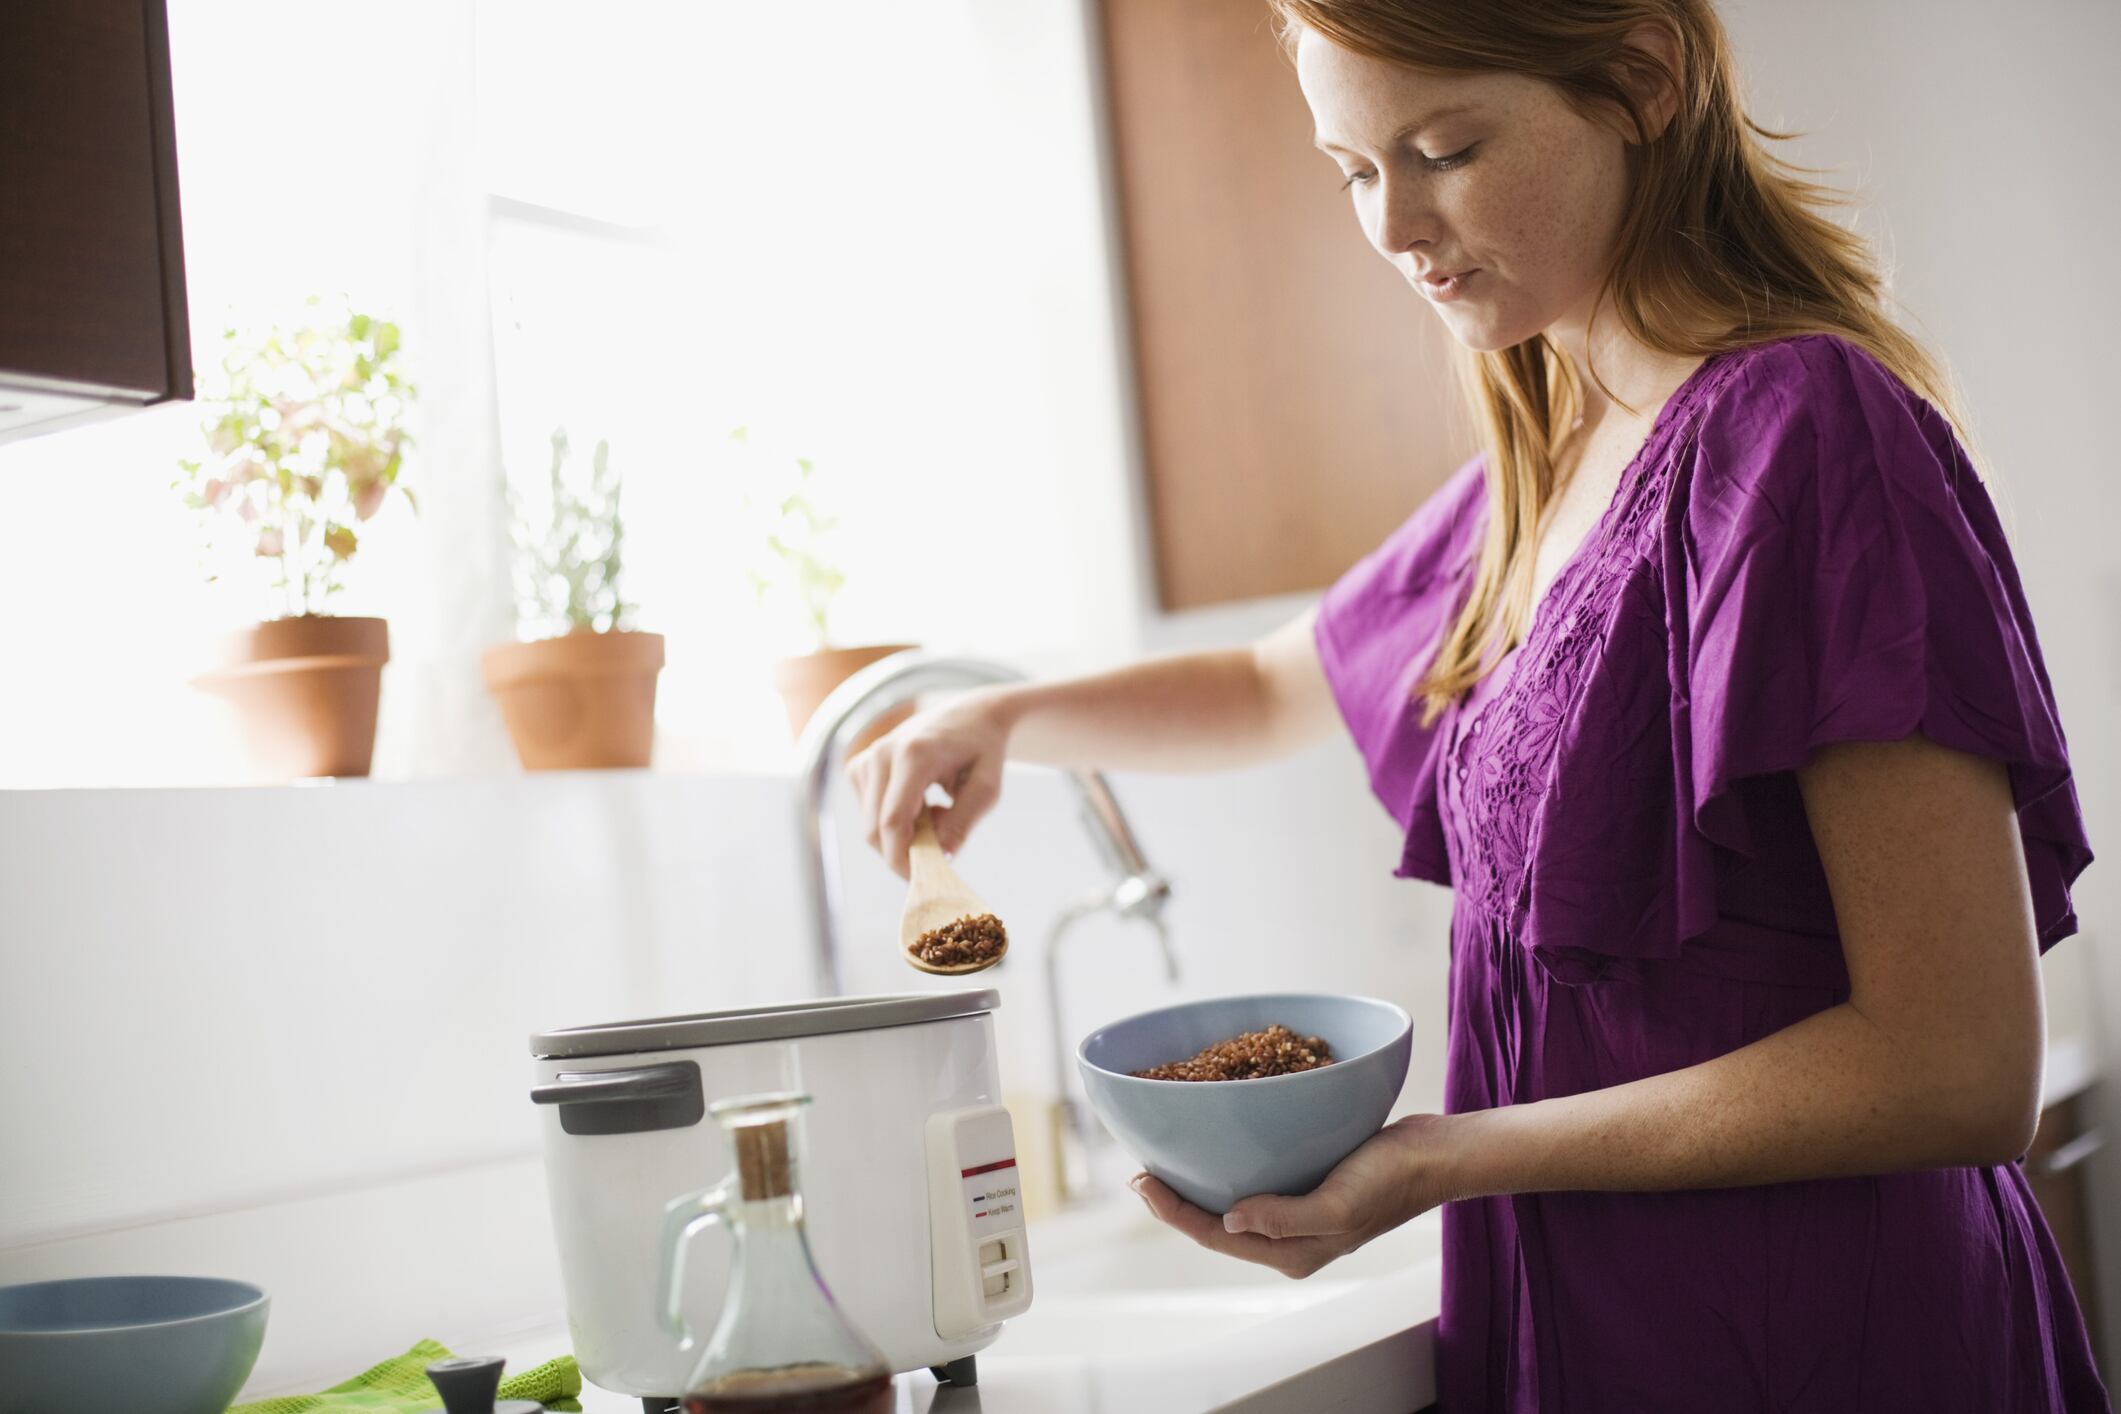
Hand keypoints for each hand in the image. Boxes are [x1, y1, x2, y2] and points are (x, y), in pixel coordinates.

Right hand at [844, 686, 1017, 878]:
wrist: (969, 718)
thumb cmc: (983, 752)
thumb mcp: (987, 788)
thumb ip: (964, 822)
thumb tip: (940, 857)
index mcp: (914, 754)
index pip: (893, 820)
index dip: (901, 858)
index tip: (922, 879)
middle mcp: (882, 753)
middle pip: (875, 829)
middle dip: (902, 853)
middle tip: (938, 854)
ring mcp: (866, 759)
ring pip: (870, 825)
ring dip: (900, 836)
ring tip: (936, 817)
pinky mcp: (859, 767)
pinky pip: (868, 814)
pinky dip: (891, 823)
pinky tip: (919, 807)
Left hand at [1129, 1114, 1458, 1278]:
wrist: (1435, 1155)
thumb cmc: (1393, 1179)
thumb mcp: (1338, 1206)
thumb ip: (1284, 1219)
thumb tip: (1230, 1218)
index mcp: (1292, 1251)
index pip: (1216, 1235)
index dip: (1173, 1211)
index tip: (1142, 1181)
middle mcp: (1291, 1237)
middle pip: (1218, 1223)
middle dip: (1177, 1201)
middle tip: (1142, 1172)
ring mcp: (1301, 1211)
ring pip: (1236, 1202)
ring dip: (1200, 1185)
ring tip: (1169, 1160)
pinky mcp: (1311, 1184)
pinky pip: (1260, 1180)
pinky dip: (1233, 1165)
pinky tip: (1222, 1144)